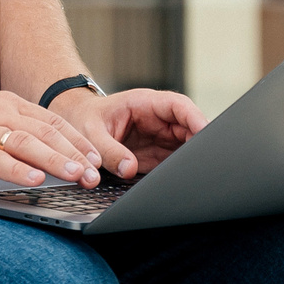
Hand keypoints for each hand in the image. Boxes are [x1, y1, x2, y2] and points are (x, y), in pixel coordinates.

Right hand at [0, 86, 110, 186]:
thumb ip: (11, 127)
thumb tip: (39, 149)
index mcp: (7, 105)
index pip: (52, 121)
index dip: (78, 140)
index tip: (97, 157)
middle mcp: (0, 114)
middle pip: (47, 132)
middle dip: (75, 153)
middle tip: (95, 173)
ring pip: (28, 143)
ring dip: (56, 160)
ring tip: (76, 175)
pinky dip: (17, 169)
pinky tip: (34, 179)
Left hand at [46, 87, 206, 179]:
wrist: (77, 125)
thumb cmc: (84, 120)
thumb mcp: (91, 133)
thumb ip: (108, 150)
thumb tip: (129, 169)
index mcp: (145, 103)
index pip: (178, 105)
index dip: (195, 118)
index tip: (206, 133)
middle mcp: (158, 119)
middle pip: (190, 127)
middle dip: (200, 142)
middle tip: (205, 162)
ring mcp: (160, 137)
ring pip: (187, 146)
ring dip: (193, 159)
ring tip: (194, 174)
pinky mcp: (158, 154)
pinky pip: (177, 161)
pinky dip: (182, 170)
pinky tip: (183, 180)